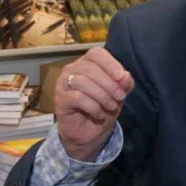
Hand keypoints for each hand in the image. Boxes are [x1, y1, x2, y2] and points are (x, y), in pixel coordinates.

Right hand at [55, 48, 133, 162]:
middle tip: (120, 97)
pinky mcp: (60, 99)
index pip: (96, 54)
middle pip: (90, 68)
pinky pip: (77, 98)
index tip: (122, 78)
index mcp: (87, 63)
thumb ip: (124, 83)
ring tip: (111, 106)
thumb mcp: (119, 94)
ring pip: (83, 82)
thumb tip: (125, 76)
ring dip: (102, 96)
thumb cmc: (103, 107)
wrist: (90, 132)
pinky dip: (93, 107)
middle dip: (110, 84)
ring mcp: (63, 84)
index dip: (110, 64)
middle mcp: (72, 70)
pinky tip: (99, 114)